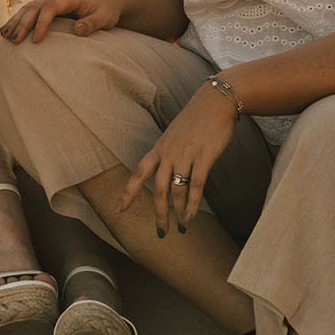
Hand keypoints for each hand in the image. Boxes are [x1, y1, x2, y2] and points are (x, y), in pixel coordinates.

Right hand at [1, 0, 122, 43]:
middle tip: (14, 41)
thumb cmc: (107, 10)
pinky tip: (5, 32)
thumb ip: (93, 23)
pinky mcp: (47, 7)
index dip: (42, 23)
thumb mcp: (106, 17)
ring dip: (15, 22)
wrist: (107, 1)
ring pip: (28, 9)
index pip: (50, 7)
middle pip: (35, 7)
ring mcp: (50, 0)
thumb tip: (78, 30)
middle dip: (23, 23)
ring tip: (4, 37)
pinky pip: (28, 13)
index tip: (36, 41)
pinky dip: (16, 22)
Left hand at [120, 81, 239, 236]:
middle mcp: (169, 153)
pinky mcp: (204, 157)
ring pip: (177, 191)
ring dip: (178, 212)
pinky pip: (196, 186)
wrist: (215, 101)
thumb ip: (168, 154)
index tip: (118, 210)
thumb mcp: (174, 135)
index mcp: (159, 148)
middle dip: (159, 214)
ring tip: (182, 226)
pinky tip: (192, 215)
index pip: (139, 173)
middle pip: (158, 189)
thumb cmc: (196, 120)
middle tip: (161, 232)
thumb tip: (168, 175)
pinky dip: (193, 204)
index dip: (128, 193)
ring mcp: (186, 155)